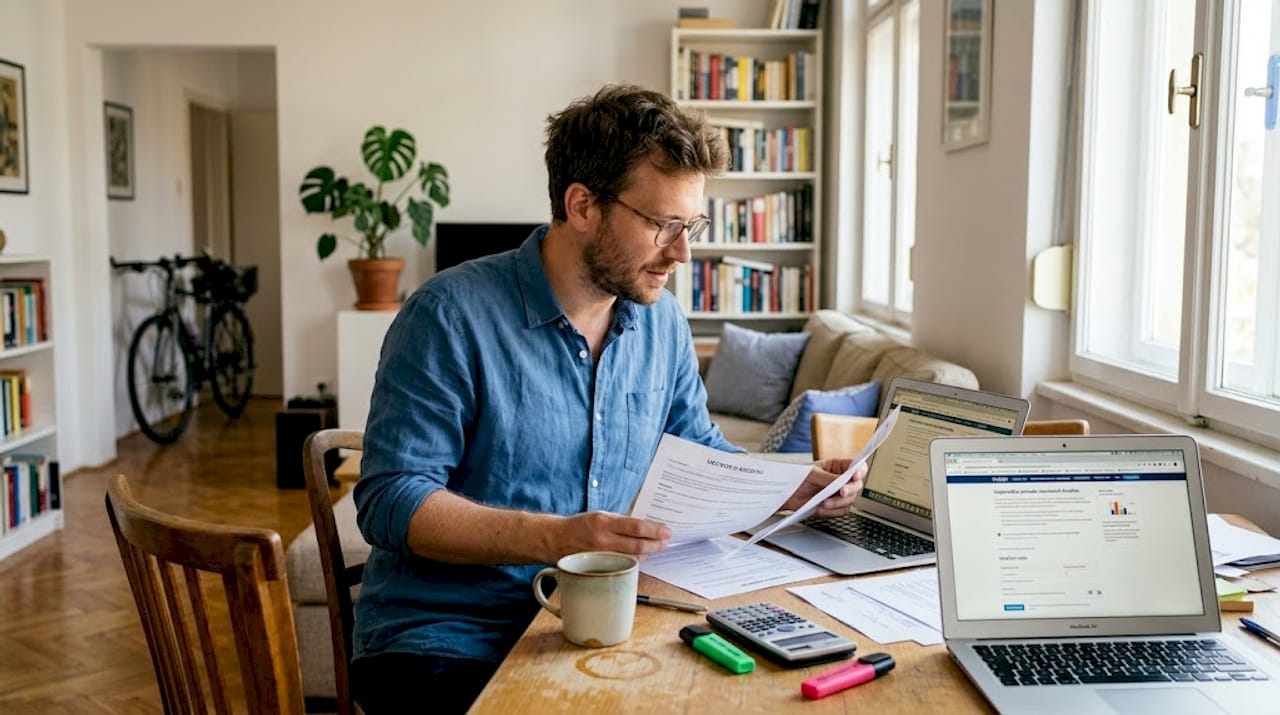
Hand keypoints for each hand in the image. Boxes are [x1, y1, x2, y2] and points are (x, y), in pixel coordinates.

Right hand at [553, 511, 670, 560]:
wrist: (557, 540)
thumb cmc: (580, 525)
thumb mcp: (601, 515)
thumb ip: (622, 522)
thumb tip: (646, 528)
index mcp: (604, 523)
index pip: (636, 528)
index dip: (655, 531)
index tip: (666, 530)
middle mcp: (603, 541)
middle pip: (638, 546)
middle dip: (656, 544)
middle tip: (666, 540)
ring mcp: (602, 556)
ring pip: (633, 558)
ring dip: (648, 552)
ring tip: (656, 546)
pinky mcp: (601, 567)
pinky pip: (624, 564)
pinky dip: (635, 559)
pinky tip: (641, 554)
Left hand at [779, 458, 866, 517]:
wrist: (786, 495)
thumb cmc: (797, 478)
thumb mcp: (812, 475)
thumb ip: (828, 478)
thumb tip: (842, 481)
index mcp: (837, 466)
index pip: (856, 466)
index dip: (860, 471)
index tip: (856, 476)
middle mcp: (841, 480)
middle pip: (856, 485)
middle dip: (849, 490)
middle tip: (841, 492)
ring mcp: (838, 494)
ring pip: (849, 501)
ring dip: (838, 503)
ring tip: (824, 503)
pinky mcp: (834, 506)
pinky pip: (840, 511)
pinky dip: (831, 512)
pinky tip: (820, 509)